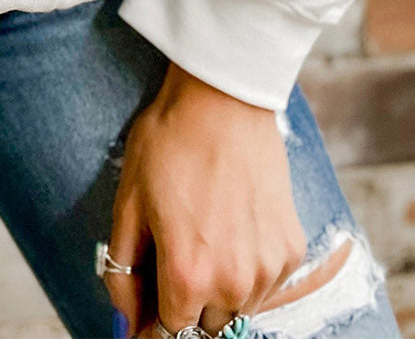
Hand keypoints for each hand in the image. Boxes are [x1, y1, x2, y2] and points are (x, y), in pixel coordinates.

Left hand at [101, 62, 307, 337]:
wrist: (224, 99)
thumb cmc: (170, 142)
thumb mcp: (128, 204)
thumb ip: (123, 272)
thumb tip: (124, 324)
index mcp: (188, 277)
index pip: (168, 333)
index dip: (152, 320)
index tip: (148, 302)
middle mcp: (235, 284)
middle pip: (205, 327)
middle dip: (185, 304)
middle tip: (173, 257)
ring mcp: (268, 269)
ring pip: (238, 309)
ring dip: (218, 291)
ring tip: (202, 236)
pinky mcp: (292, 250)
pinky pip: (265, 283)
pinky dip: (247, 271)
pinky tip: (230, 228)